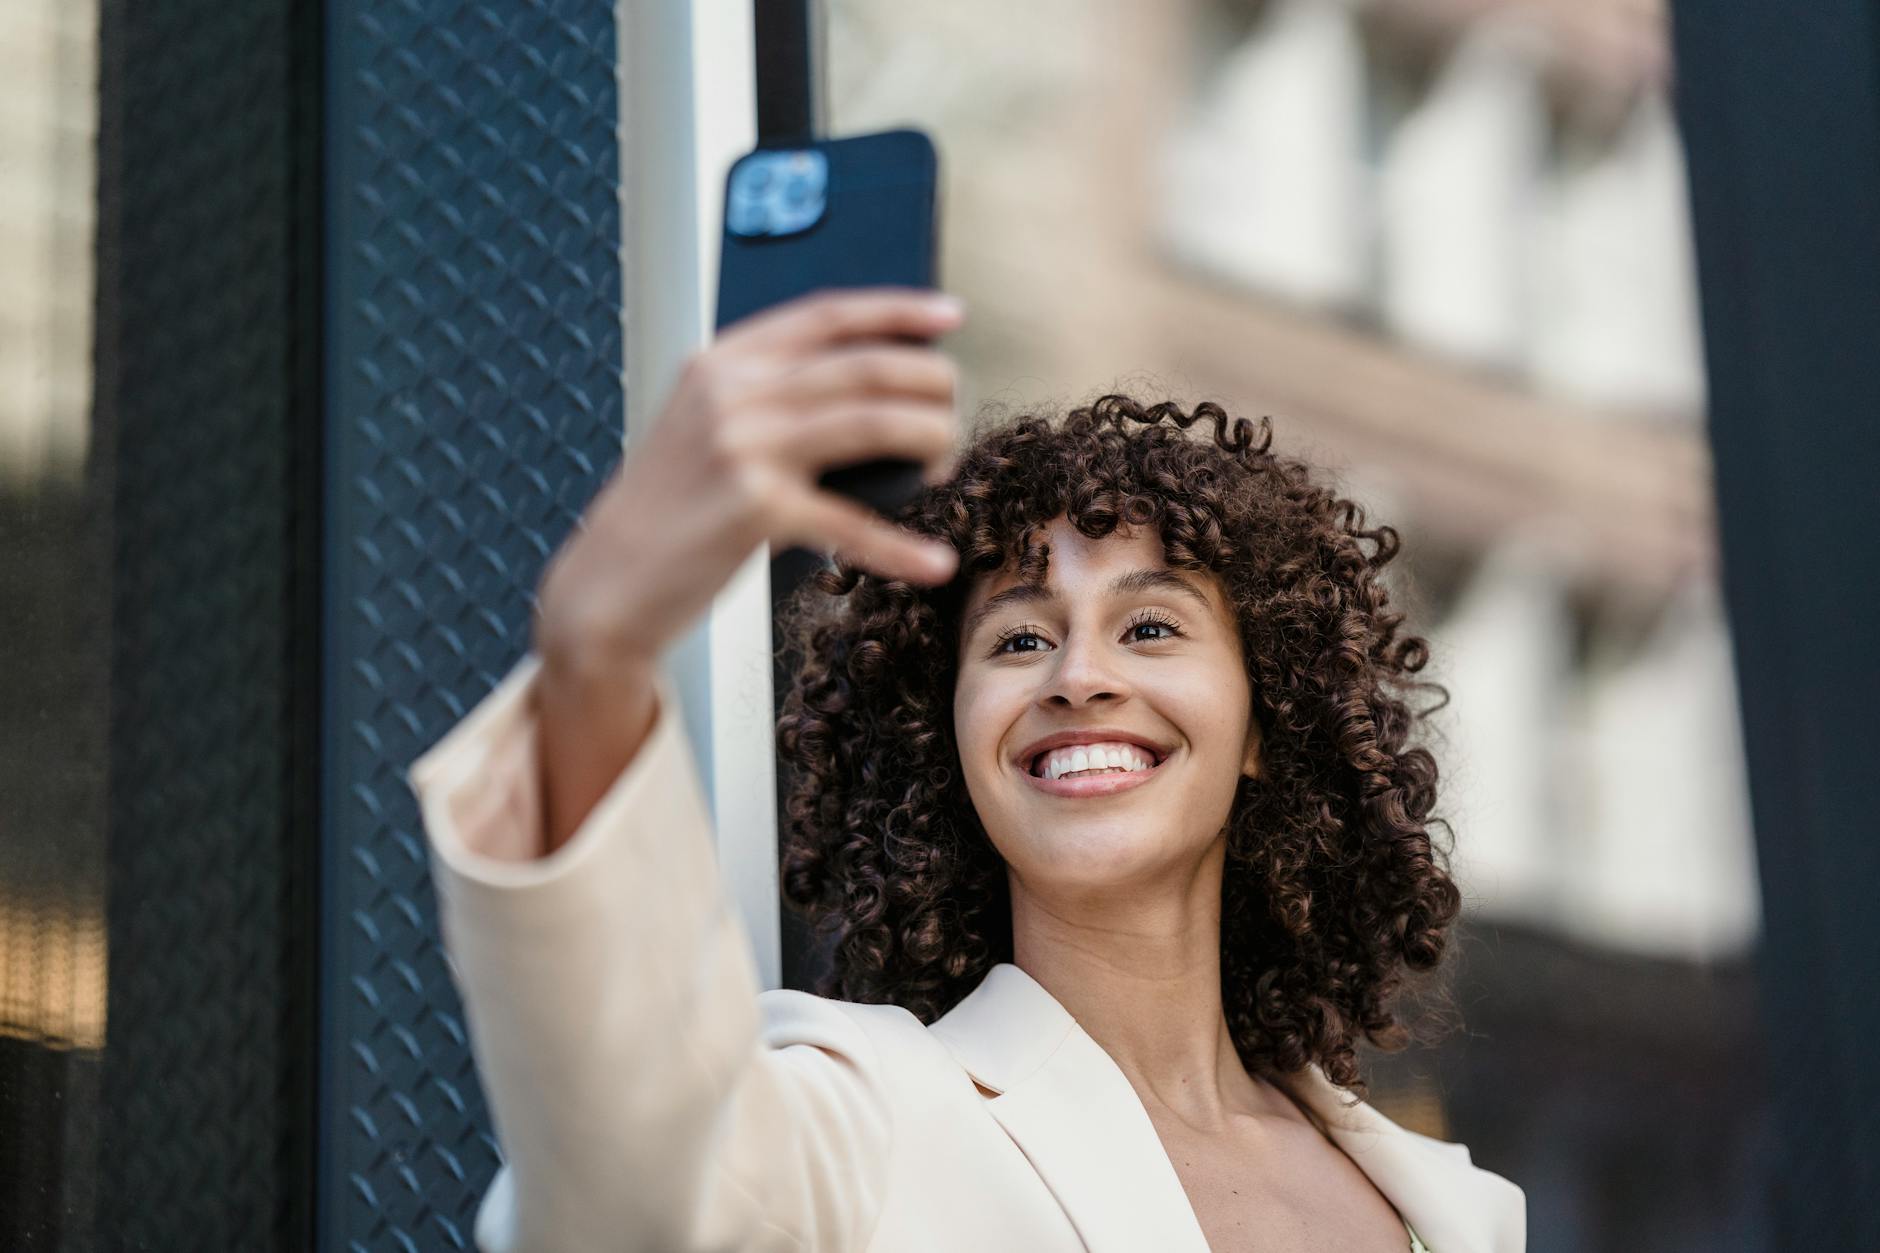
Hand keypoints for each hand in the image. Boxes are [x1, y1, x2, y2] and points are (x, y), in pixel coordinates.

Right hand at [534, 285, 963, 673]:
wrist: (608, 581)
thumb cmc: (670, 510)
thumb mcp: (706, 427)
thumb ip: (769, 397)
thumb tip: (872, 394)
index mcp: (724, 360)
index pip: (827, 315)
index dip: (896, 310)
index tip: (949, 317)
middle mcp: (734, 391)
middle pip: (866, 366)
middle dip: (931, 386)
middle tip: (953, 417)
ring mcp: (744, 446)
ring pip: (874, 421)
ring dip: (931, 441)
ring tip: (946, 468)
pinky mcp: (755, 508)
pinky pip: (853, 521)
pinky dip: (901, 547)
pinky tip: (935, 562)